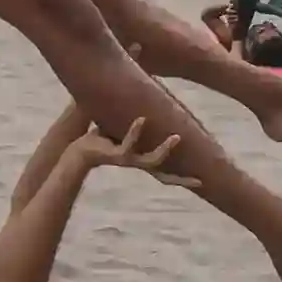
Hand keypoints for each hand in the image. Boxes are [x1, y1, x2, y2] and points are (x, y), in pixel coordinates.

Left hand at [69, 117, 199, 187]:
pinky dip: (135, 132)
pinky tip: (141, 119)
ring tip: (176, 137)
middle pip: (164, 175)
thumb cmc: (104, 139)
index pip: (166, 172)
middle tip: (200, 174)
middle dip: (181, 177)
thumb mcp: (124, 129)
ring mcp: (128, 161)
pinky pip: (128, 145)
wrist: (79, 149)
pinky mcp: (116, 156)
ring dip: (164, 150)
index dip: (183, 179)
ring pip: (151, 161)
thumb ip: (139, 121)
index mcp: (142, 160)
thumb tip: (152, 98)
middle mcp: (138, 164)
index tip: (201, 182)